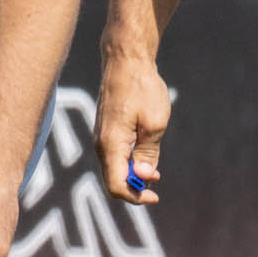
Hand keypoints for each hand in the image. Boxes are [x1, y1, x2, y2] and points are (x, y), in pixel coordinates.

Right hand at [94, 50, 172, 205]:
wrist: (126, 60)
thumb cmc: (142, 88)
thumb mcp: (155, 123)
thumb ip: (148, 153)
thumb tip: (143, 176)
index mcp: (111, 144)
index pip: (116, 186)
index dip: (135, 196)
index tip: (155, 195)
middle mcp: (100, 144)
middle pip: (113, 180)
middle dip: (135, 188)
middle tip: (157, 183)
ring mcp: (101, 137)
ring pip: (114, 169)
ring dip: (132, 175)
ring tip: (154, 170)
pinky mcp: (106, 130)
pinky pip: (114, 156)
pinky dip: (128, 163)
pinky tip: (144, 156)